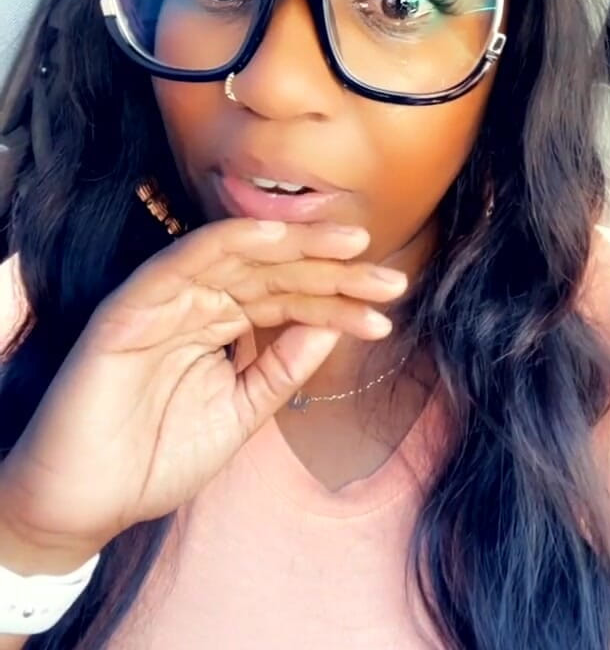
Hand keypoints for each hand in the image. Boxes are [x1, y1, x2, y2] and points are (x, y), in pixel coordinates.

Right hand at [0, 219, 405, 564]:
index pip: (289, 299)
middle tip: (389, 274)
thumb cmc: (155, 458)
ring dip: (297, 248)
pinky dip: (227, 245)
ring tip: (352, 245)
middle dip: (333, 270)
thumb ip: (279, 368)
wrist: (86, 504)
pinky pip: (182, 264)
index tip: (388, 303)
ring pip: (240, 259)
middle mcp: (198, 303)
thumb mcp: (238, 414)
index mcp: (222, 324)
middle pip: (274, 273)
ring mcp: (166, 300)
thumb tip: (330, 325)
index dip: (339, 298)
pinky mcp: (131, 307)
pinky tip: (274, 238)